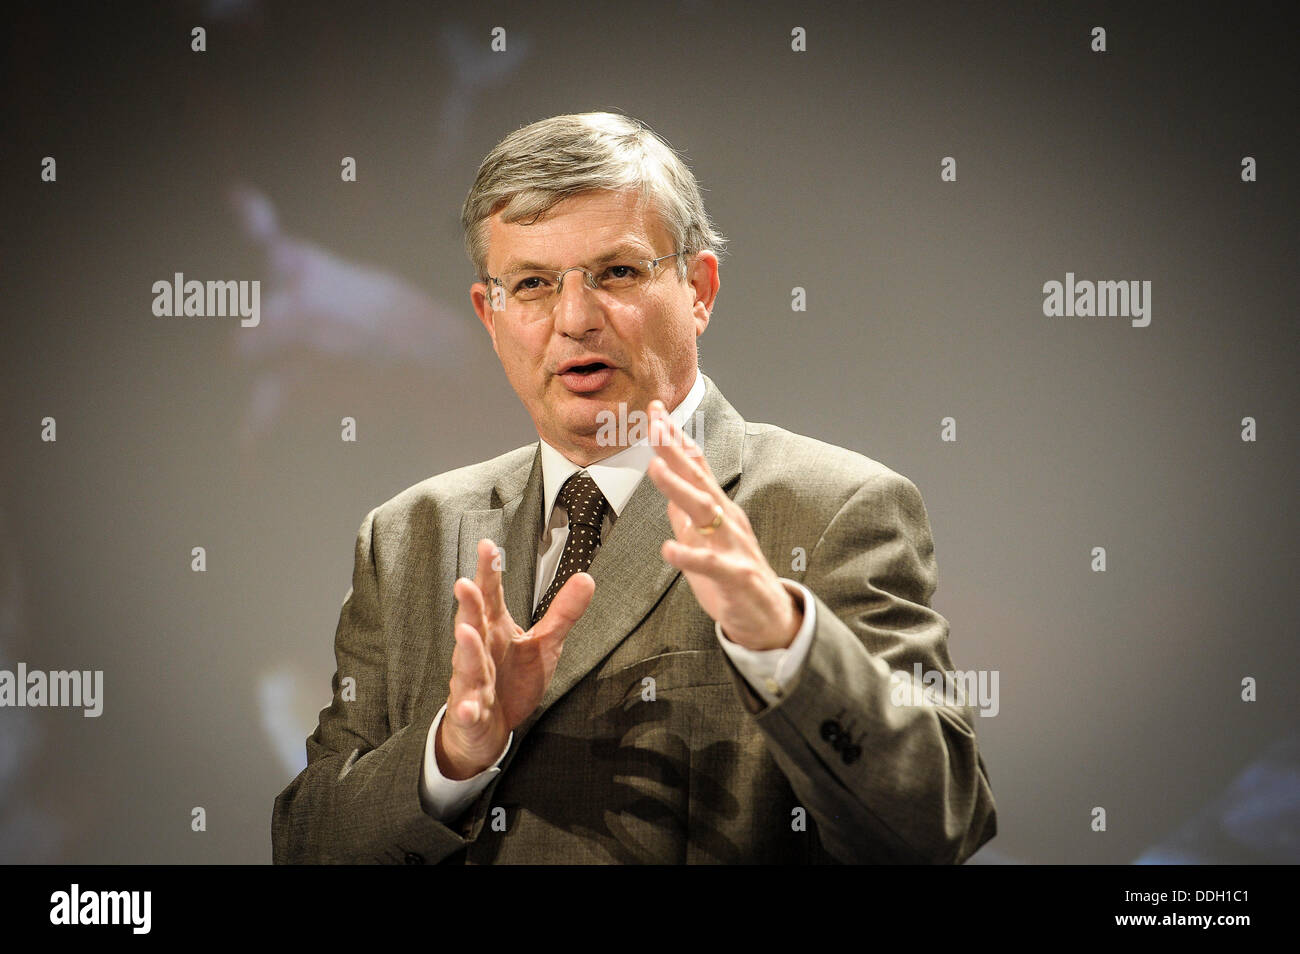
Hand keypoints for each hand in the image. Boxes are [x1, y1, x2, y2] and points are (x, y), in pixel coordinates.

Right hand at [436, 538, 594, 778]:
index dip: (489, 572)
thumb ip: (562, 613)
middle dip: (468, 605)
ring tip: (466, 633)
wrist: (489, 728)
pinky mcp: (471, 712)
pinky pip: (468, 710)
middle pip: (473, 623)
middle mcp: (480, 650)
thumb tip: (586, 578)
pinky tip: (470, 708)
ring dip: (466, 649)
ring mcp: (472, 682)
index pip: (491, 596)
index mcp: (495, 630)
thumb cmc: (512, 680)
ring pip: (467, 664)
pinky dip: (468, 708)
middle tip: (464, 583)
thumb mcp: (544, 644)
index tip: (488, 546)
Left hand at [645, 400, 801, 650]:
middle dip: (675, 450)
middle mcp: (726, 520)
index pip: (695, 466)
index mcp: (717, 509)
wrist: (768, 617)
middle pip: (698, 478)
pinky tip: (668, 549)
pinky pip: (709, 563)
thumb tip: (666, 490)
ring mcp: (732, 545)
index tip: (654, 412)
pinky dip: (689, 555)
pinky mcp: (735, 574)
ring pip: (704, 511)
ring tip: (655, 469)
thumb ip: (686, 515)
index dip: (675, 439)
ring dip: (679, 489)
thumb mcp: (703, 540)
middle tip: (655, 423)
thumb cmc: (732, 577)